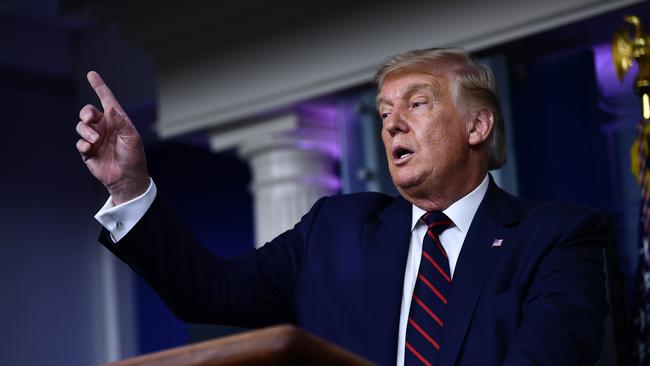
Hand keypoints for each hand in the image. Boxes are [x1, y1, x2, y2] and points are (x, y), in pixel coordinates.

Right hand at [76, 71, 149, 204]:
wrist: (127, 178)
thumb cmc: (134, 157)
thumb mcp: (132, 138)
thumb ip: (121, 122)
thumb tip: (110, 107)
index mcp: (117, 121)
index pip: (106, 100)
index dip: (99, 86)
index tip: (91, 74)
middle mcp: (104, 127)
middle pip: (88, 112)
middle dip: (86, 113)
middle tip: (91, 119)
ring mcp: (95, 139)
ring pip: (81, 126)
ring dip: (86, 131)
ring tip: (95, 140)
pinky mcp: (88, 152)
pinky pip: (80, 143)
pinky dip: (83, 144)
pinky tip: (90, 149)